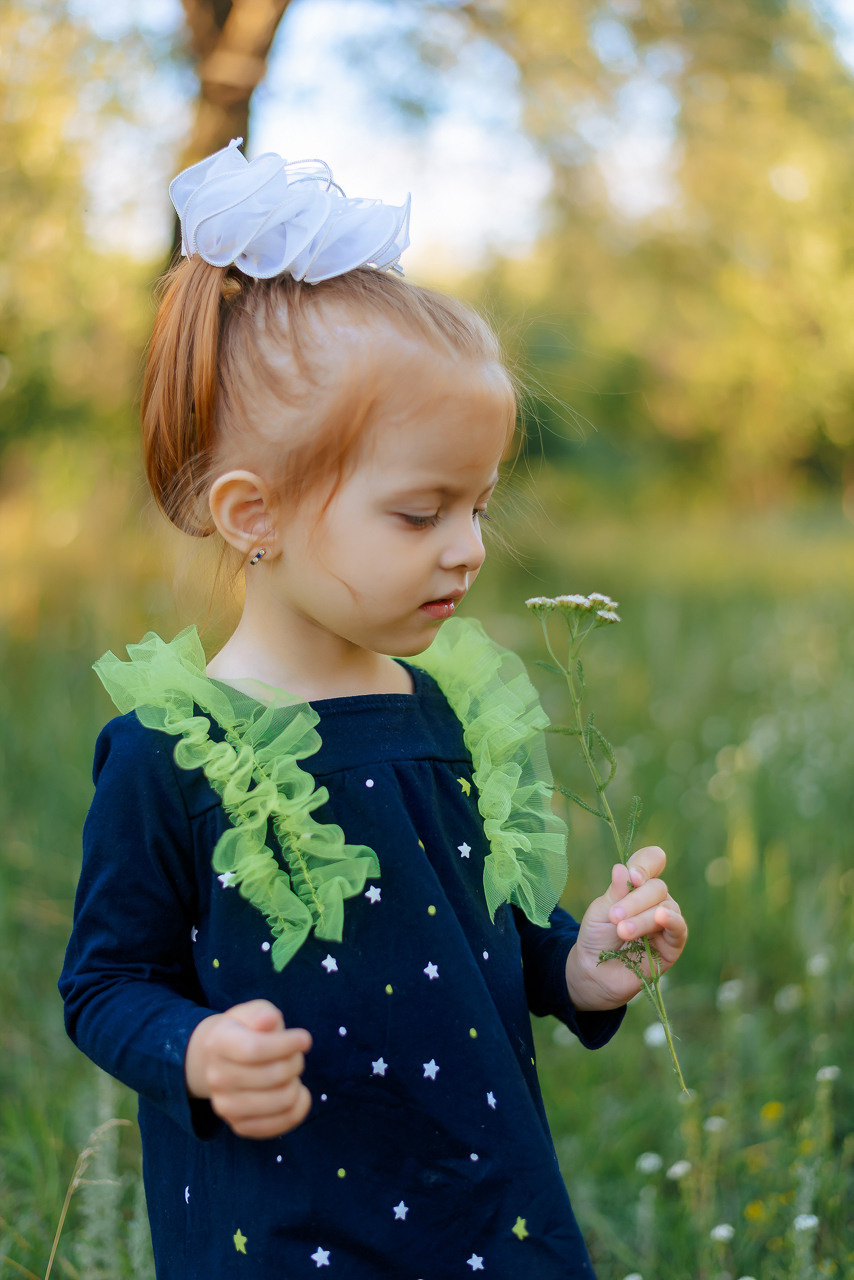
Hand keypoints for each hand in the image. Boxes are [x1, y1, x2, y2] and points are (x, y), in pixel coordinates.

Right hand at [185, 999, 312, 1138]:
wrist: (220, 1059)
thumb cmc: (246, 1031)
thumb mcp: (252, 1012)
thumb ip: (262, 1014)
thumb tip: (269, 1021)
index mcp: (218, 1043)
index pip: (255, 1049)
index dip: (287, 1044)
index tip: (305, 1039)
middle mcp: (215, 1077)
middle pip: (274, 1075)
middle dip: (295, 1061)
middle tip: (295, 1055)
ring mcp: (225, 1105)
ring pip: (282, 1101)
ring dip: (296, 1084)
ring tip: (291, 1074)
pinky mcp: (239, 1125)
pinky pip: (280, 1124)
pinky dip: (299, 1108)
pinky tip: (297, 1093)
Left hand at [565, 845, 687, 1010]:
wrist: (594, 971)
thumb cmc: (597, 936)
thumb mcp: (600, 910)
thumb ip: (615, 892)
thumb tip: (622, 868)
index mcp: (638, 885)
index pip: (651, 861)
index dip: (645, 864)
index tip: (632, 876)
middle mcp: (655, 900)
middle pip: (657, 887)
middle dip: (635, 901)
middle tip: (614, 917)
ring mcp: (666, 921)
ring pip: (666, 907)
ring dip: (643, 917)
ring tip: (622, 930)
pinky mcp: (672, 945)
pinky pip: (679, 928)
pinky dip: (672, 920)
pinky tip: (662, 917)